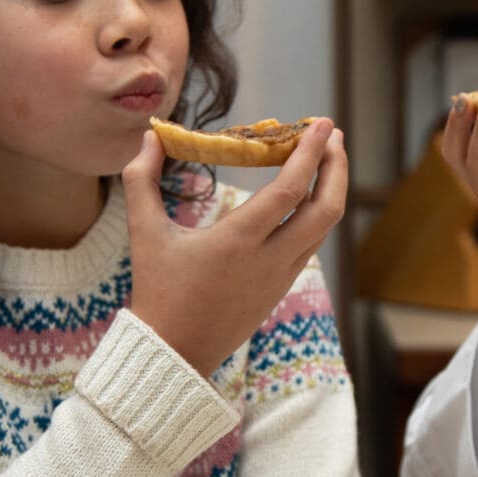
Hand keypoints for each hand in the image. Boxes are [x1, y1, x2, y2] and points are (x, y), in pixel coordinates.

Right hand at [124, 117, 346, 376]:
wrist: (175, 353)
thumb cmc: (157, 290)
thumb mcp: (144, 233)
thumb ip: (141, 179)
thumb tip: (150, 135)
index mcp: (238, 241)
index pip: (290, 190)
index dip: (310, 153)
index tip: (321, 124)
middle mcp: (269, 259)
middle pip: (326, 208)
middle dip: (336, 167)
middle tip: (331, 134)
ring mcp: (282, 276)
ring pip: (325, 227)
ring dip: (331, 187)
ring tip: (325, 156)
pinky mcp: (283, 287)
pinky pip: (311, 242)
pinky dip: (317, 212)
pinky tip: (308, 193)